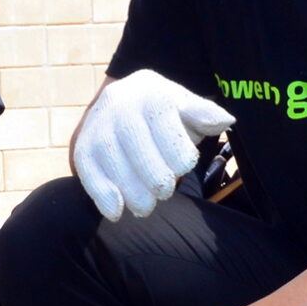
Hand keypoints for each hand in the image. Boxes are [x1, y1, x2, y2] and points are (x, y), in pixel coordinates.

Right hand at [72, 69, 233, 220]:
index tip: (185, 166)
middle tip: (165, 193)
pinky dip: (100, 193)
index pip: (161, 117)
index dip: (174, 146)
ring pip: (107, 155)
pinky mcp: (82, 146)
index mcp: (150, 92)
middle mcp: (118, 104)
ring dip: (127, 187)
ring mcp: (97, 125)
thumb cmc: (165, 113)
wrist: (124, 102)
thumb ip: (204, 115)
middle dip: (150, 171)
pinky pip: (86, 168)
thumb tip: (225, 120)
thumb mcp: (187, 108)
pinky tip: (115, 213)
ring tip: (144, 208)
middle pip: (132, 138)